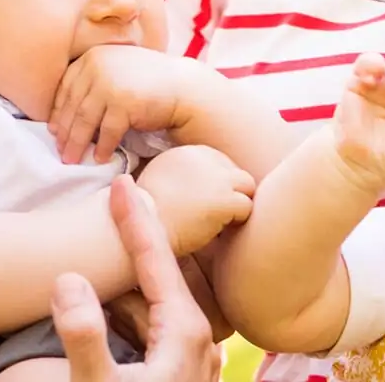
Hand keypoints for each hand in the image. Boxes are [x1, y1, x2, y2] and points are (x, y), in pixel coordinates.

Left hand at [52, 44, 215, 164]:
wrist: (185, 88)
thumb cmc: (150, 82)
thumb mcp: (117, 69)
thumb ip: (94, 80)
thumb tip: (64, 113)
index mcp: (93, 56)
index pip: (66, 87)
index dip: (58, 111)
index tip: (55, 129)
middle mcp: (97, 66)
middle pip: (72, 105)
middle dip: (64, 132)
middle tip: (61, 151)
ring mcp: (110, 84)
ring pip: (84, 120)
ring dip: (76, 144)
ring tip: (72, 160)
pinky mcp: (124, 104)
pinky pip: (106, 132)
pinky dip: (102, 148)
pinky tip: (100, 158)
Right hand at [55, 177, 222, 381]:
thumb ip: (86, 337)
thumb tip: (69, 279)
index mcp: (183, 331)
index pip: (156, 259)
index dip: (134, 219)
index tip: (121, 182)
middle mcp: (199, 341)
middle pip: (163, 277)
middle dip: (139, 239)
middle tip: (120, 202)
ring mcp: (196, 360)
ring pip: (163, 304)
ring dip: (137, 277)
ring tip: (119, 247)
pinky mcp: (186, 376)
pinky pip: (164, 327)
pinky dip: (143, 307)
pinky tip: (131, 306)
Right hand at [136, 146, 254, 255]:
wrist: (137, 233)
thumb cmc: (146, 217)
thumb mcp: (161, 182)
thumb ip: (183, 177)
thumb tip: (204, 187)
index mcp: (187, 152)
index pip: (218, 161)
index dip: (216, 184)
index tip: (204, 203)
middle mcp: (203, 157)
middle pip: (235, 171)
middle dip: (230, 192)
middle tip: (215, 214)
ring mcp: (216, 178)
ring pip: (246, 186)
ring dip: (236, 204)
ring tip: (219, 222)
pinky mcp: (224, 199)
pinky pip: (247, 207)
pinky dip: (237, 220)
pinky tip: (218, 230)